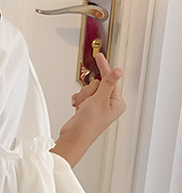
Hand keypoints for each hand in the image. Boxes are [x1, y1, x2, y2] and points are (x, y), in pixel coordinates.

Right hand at [51, 52, 125, 166]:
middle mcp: (108, 103)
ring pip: (88, 89)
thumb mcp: (99, 99)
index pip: (111, 79)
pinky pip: (82, 96)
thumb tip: (118, 71)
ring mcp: (97, 106)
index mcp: (117, 102)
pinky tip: (79, 108)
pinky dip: (78, 100)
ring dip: (83, 97)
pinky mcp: (88, 107)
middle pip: (97, 84)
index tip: (100, 56)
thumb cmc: (89, 124)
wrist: (74, 136)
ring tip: (83, 107)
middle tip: (89, 101)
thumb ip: (108, 83)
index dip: (104, 68)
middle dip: (89, 91)